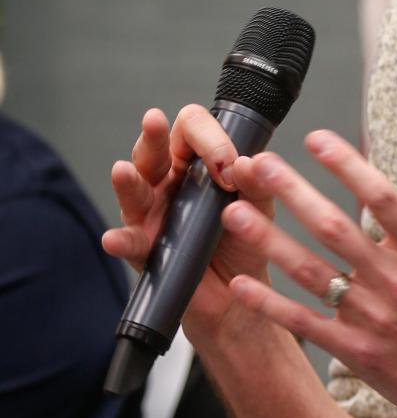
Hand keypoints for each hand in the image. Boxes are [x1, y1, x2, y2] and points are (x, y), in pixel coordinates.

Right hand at [102, 104, 274, 337]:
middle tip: (154, 122)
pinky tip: (115, 238)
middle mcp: (169, 182)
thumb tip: (248, 162)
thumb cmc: (245, 243)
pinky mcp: (144, 248)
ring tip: (123, 171)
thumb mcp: (259, 211)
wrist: (238, 296)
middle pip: (154, 149)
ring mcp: (151, 213)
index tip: (229, 168)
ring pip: (134, 189)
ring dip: (127, 180)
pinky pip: (128, 241)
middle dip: (154, 136)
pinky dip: (120, 240)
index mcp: (198, 164)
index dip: (210, 139)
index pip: (193, 130)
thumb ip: (257, 186)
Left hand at [222, 130, 396, 417]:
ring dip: (270, 241)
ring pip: (312, 273)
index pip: (382, 197)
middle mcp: (395, 281)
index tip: (317, 138)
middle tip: (259, 165)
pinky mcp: (357, 352)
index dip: (348, 165)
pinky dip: (272, 305)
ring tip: (235, 214)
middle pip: (335, 228)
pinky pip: (306, 324)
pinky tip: (241, 285)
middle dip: (294, 193)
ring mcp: (373, 318)